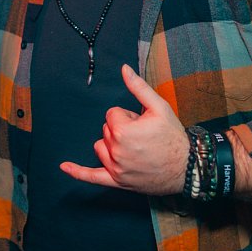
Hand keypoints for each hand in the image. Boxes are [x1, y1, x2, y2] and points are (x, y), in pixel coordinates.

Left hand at [61, 64, 188, 194]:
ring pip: (101, 147)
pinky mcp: (117, 181)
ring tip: (136, 148)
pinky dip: (78, 172)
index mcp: (123, 131)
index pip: (112, 114)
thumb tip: (123, 69)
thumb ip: (138, 87)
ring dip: (112, 145)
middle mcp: (116, 151)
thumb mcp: (159, 107)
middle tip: (144, 137)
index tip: (143, 124)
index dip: (128, 117)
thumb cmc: (173, 137)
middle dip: (123, 130)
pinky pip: (93, 177)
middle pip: (106, 130)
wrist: (187, 168)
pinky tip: (64, 166)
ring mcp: (116, 168)